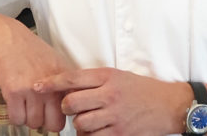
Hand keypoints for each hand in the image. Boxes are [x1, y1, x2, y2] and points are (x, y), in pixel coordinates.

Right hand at [0, 13, 70, 131]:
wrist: (10, 40)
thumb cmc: (33, 51)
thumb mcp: (58, 63)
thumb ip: (66, 84)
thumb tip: (74, 104)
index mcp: (64, 78)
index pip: (71, 110)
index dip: (63, 115)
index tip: (56, 114)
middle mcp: (51, 85)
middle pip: (53, 124)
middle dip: (46, 120)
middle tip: (40, 110)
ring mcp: (33, 90)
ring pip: (34, 123)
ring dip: (29, 117)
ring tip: (26, 102)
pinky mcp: (15, 92)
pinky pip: (17, 119)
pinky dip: (15, 116)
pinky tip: (17, 103)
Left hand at [33, 67, 192, 135]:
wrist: (169, 105)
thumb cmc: (143, 89)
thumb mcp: (120, 76)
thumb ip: (97, 81)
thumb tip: (71, 88)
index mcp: (108, 76)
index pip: (73, 77)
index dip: (52, 82)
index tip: (37, 85)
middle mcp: (109, 94)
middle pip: (71, 102)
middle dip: (67, 106)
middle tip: (75, 107)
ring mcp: (114, 115)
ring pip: (80, 123)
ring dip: (81, 124)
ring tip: (92, 118)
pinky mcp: (119, 133)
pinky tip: (99, 129)